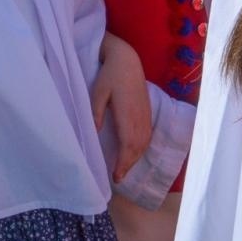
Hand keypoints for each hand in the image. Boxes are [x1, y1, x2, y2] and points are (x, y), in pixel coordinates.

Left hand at [93, 32, 150, 181]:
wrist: (127, 61)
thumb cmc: (110, 76)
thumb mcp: (98, 92)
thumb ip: (96, 112)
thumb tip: (94, 132)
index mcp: (127, 114)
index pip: (127, 146)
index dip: (123, 163)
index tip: (116, 176)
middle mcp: (139, 118)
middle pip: (137, 149)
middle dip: (128, 165)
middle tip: (118, 178)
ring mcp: (145, 116)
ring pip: (143, 144)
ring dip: (135, 158)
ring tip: (124, 169)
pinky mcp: (147, 113)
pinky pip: (147, 136)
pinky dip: (141, 149)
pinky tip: (134, 153)